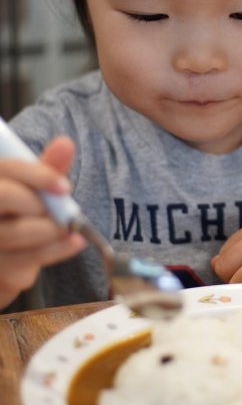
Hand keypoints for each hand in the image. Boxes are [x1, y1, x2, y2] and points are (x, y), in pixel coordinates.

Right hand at [0, 136, 85, 307]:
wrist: (8, 259)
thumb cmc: (20, 215)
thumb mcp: (33, 188)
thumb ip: (47, 168)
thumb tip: (65, 143)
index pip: (7, 168)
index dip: (39, 175)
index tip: (65, 186)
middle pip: (3, 196)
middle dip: (36, 204)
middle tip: (59, 213)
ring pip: (12, 232)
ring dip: (49, 231)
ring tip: (67, 229)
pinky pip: (21, 261)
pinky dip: (53, 251)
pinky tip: (71, 243)